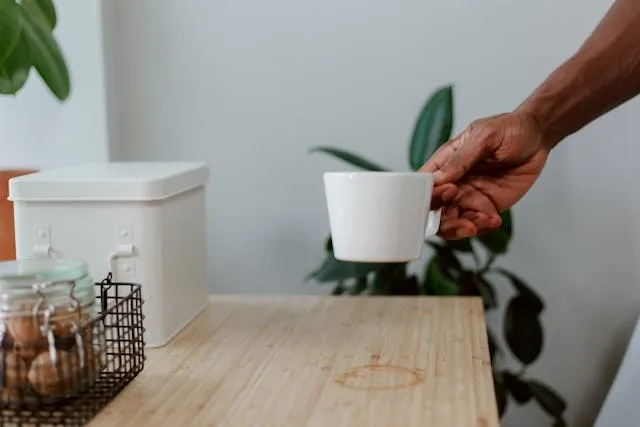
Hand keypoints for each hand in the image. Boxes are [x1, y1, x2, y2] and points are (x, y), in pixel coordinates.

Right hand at [420, 111, 549, 238]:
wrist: (538, 138)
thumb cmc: (509, 129)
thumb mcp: (485, 136)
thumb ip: (461, 158)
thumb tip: (439, 178)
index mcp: (444, 163)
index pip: (424, 185)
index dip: (429, 195)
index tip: (449, 192)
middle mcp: (452, 183)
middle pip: (434, 211)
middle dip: (445, 221)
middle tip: (464, 220)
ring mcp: (468, 197)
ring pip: (452, 223)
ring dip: (463, 228)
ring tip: (483, 220)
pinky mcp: (486, 207)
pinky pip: (476, 225)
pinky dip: (482, 227)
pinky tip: (494, 219)